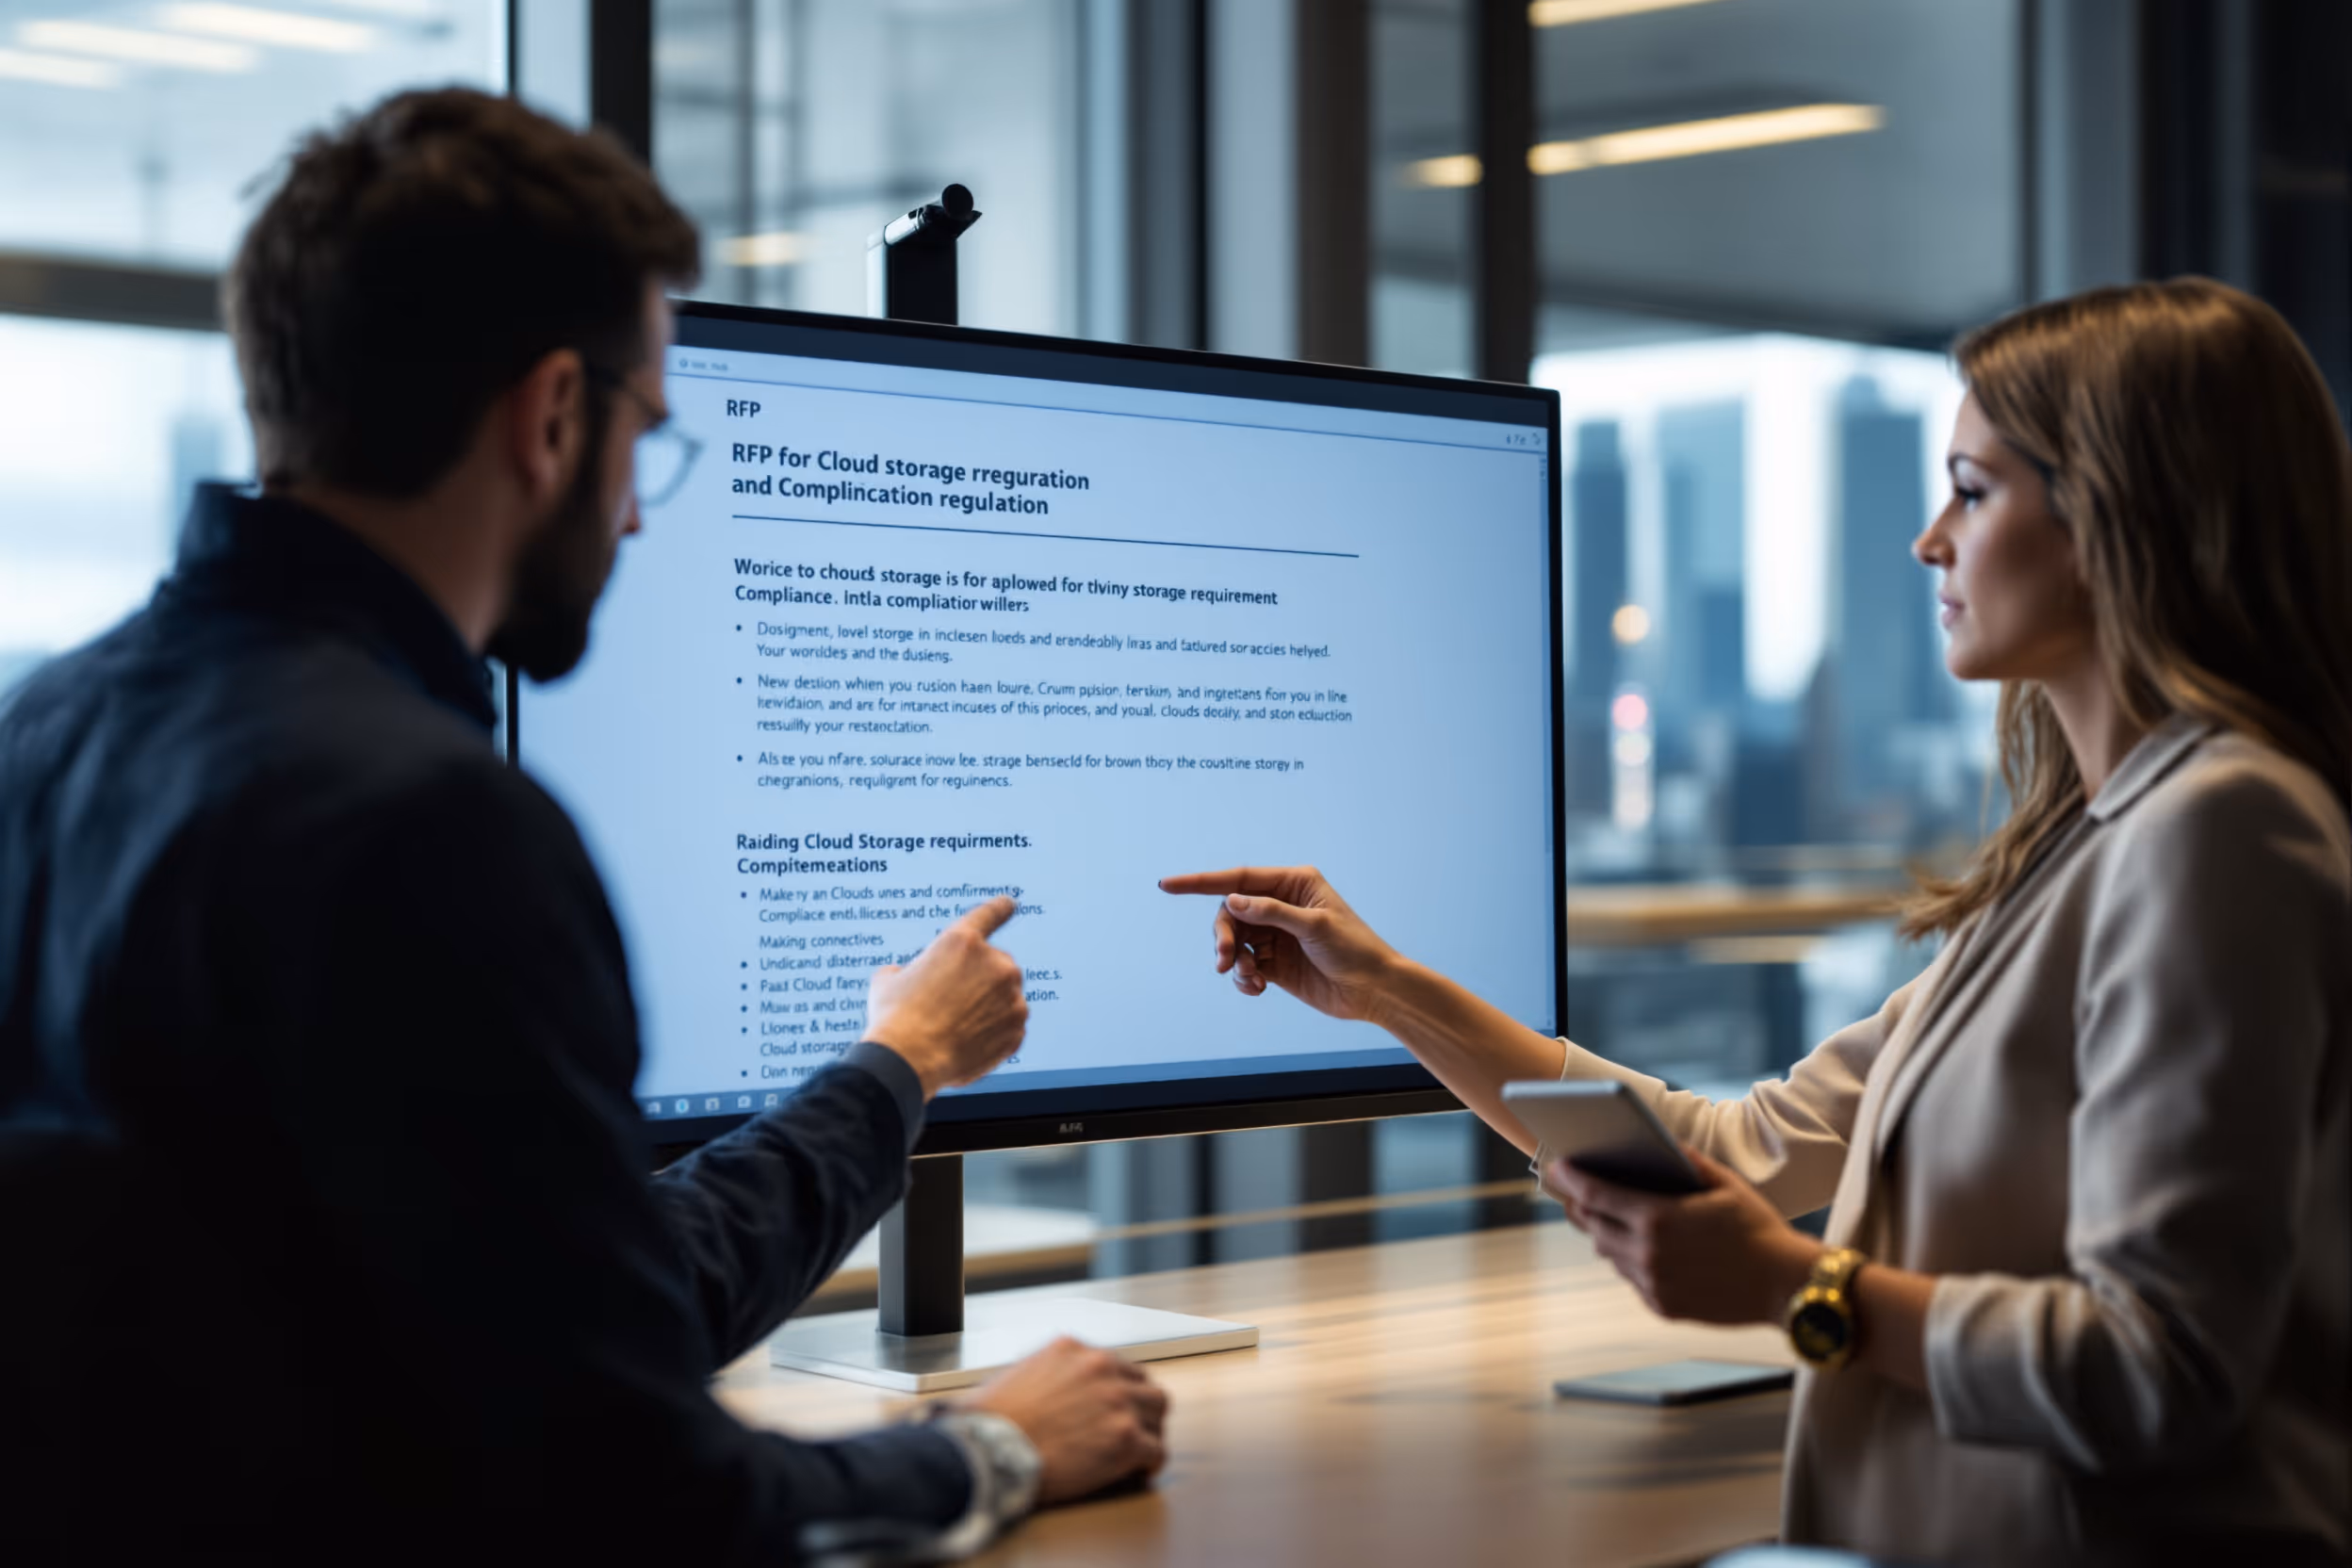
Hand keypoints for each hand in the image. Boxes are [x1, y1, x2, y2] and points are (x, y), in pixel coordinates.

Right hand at [862, 896, 1026, 1096]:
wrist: (908, 1062)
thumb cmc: (894, 1018)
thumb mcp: (887, 981)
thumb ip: (906, 969)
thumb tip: (900, 975)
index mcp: (962, 941)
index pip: (989, 914)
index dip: (999, 908)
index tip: (1009, 904)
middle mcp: (995, 963)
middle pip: (995, 965)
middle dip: (978, 981)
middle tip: (949, 1004)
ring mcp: (1011, 997)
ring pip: (1004, 997)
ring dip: (987, 1007)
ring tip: (955, 1028)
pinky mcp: (1017, 1028)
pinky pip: (1009, 1026)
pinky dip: (993, 1033)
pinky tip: (967, 1043)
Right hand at [959, 1337, 1169, 1505]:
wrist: (991, 1450)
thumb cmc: (990, 1422)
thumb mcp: (1015, 1374)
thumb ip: (1042, 1375)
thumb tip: (1043, 1393)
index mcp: (1073, 1349)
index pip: (1113, 1364)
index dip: (1117, 1389)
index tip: (1114, 1406)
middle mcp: (1100, 1367)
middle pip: (1142, 1383)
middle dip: (1140, 1406)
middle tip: (1134, 1426)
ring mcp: (1117, 1400)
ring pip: (1158, 1410)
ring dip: (1150, 1429)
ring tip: (1142, 1448)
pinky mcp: (1126, 1437)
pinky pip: (1156, 1449)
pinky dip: (1152, 1462)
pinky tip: (1144, 1470)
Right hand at [1156, 865, 1400, 1022]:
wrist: (1375, 991)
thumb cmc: (1355, 950)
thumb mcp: (1315, 926)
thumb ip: (1272, 912)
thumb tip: (1232, 900)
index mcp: (1293, 883)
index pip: (1238, 878)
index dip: (1200, 882)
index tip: (1167, 885)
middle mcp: (1281, 905)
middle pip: (1230, 912)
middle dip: (1223, 935)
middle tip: (1226, 959)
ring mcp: (1276, 935)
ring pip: (1235, 940)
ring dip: (1234, 960)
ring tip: (1250, 977)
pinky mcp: (1275, 963)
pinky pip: (1245, 965)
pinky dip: (1244, 978)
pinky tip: (1257, 988)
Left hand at [1549, 1148, 1821, 1325]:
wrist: (1786, 1286)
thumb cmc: (1758, 1229)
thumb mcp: (1725, 1184)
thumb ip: (1687, 1161)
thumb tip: (1661, 1142)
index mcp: (1658, 1218)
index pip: (1596, 1194)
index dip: (1572, 1178)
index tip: (1558, 1166)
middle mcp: (1647, 1254)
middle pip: (1594, 1225)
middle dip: (1582, 1204)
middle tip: (1574, 1190)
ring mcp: (1653, 1284)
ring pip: (1608, 1254)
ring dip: (1603, 1233)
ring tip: (1602, 1216)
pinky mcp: (1662, 1306)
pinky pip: (1631, 1277)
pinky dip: (1629, 1259)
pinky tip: (1637, 1246)